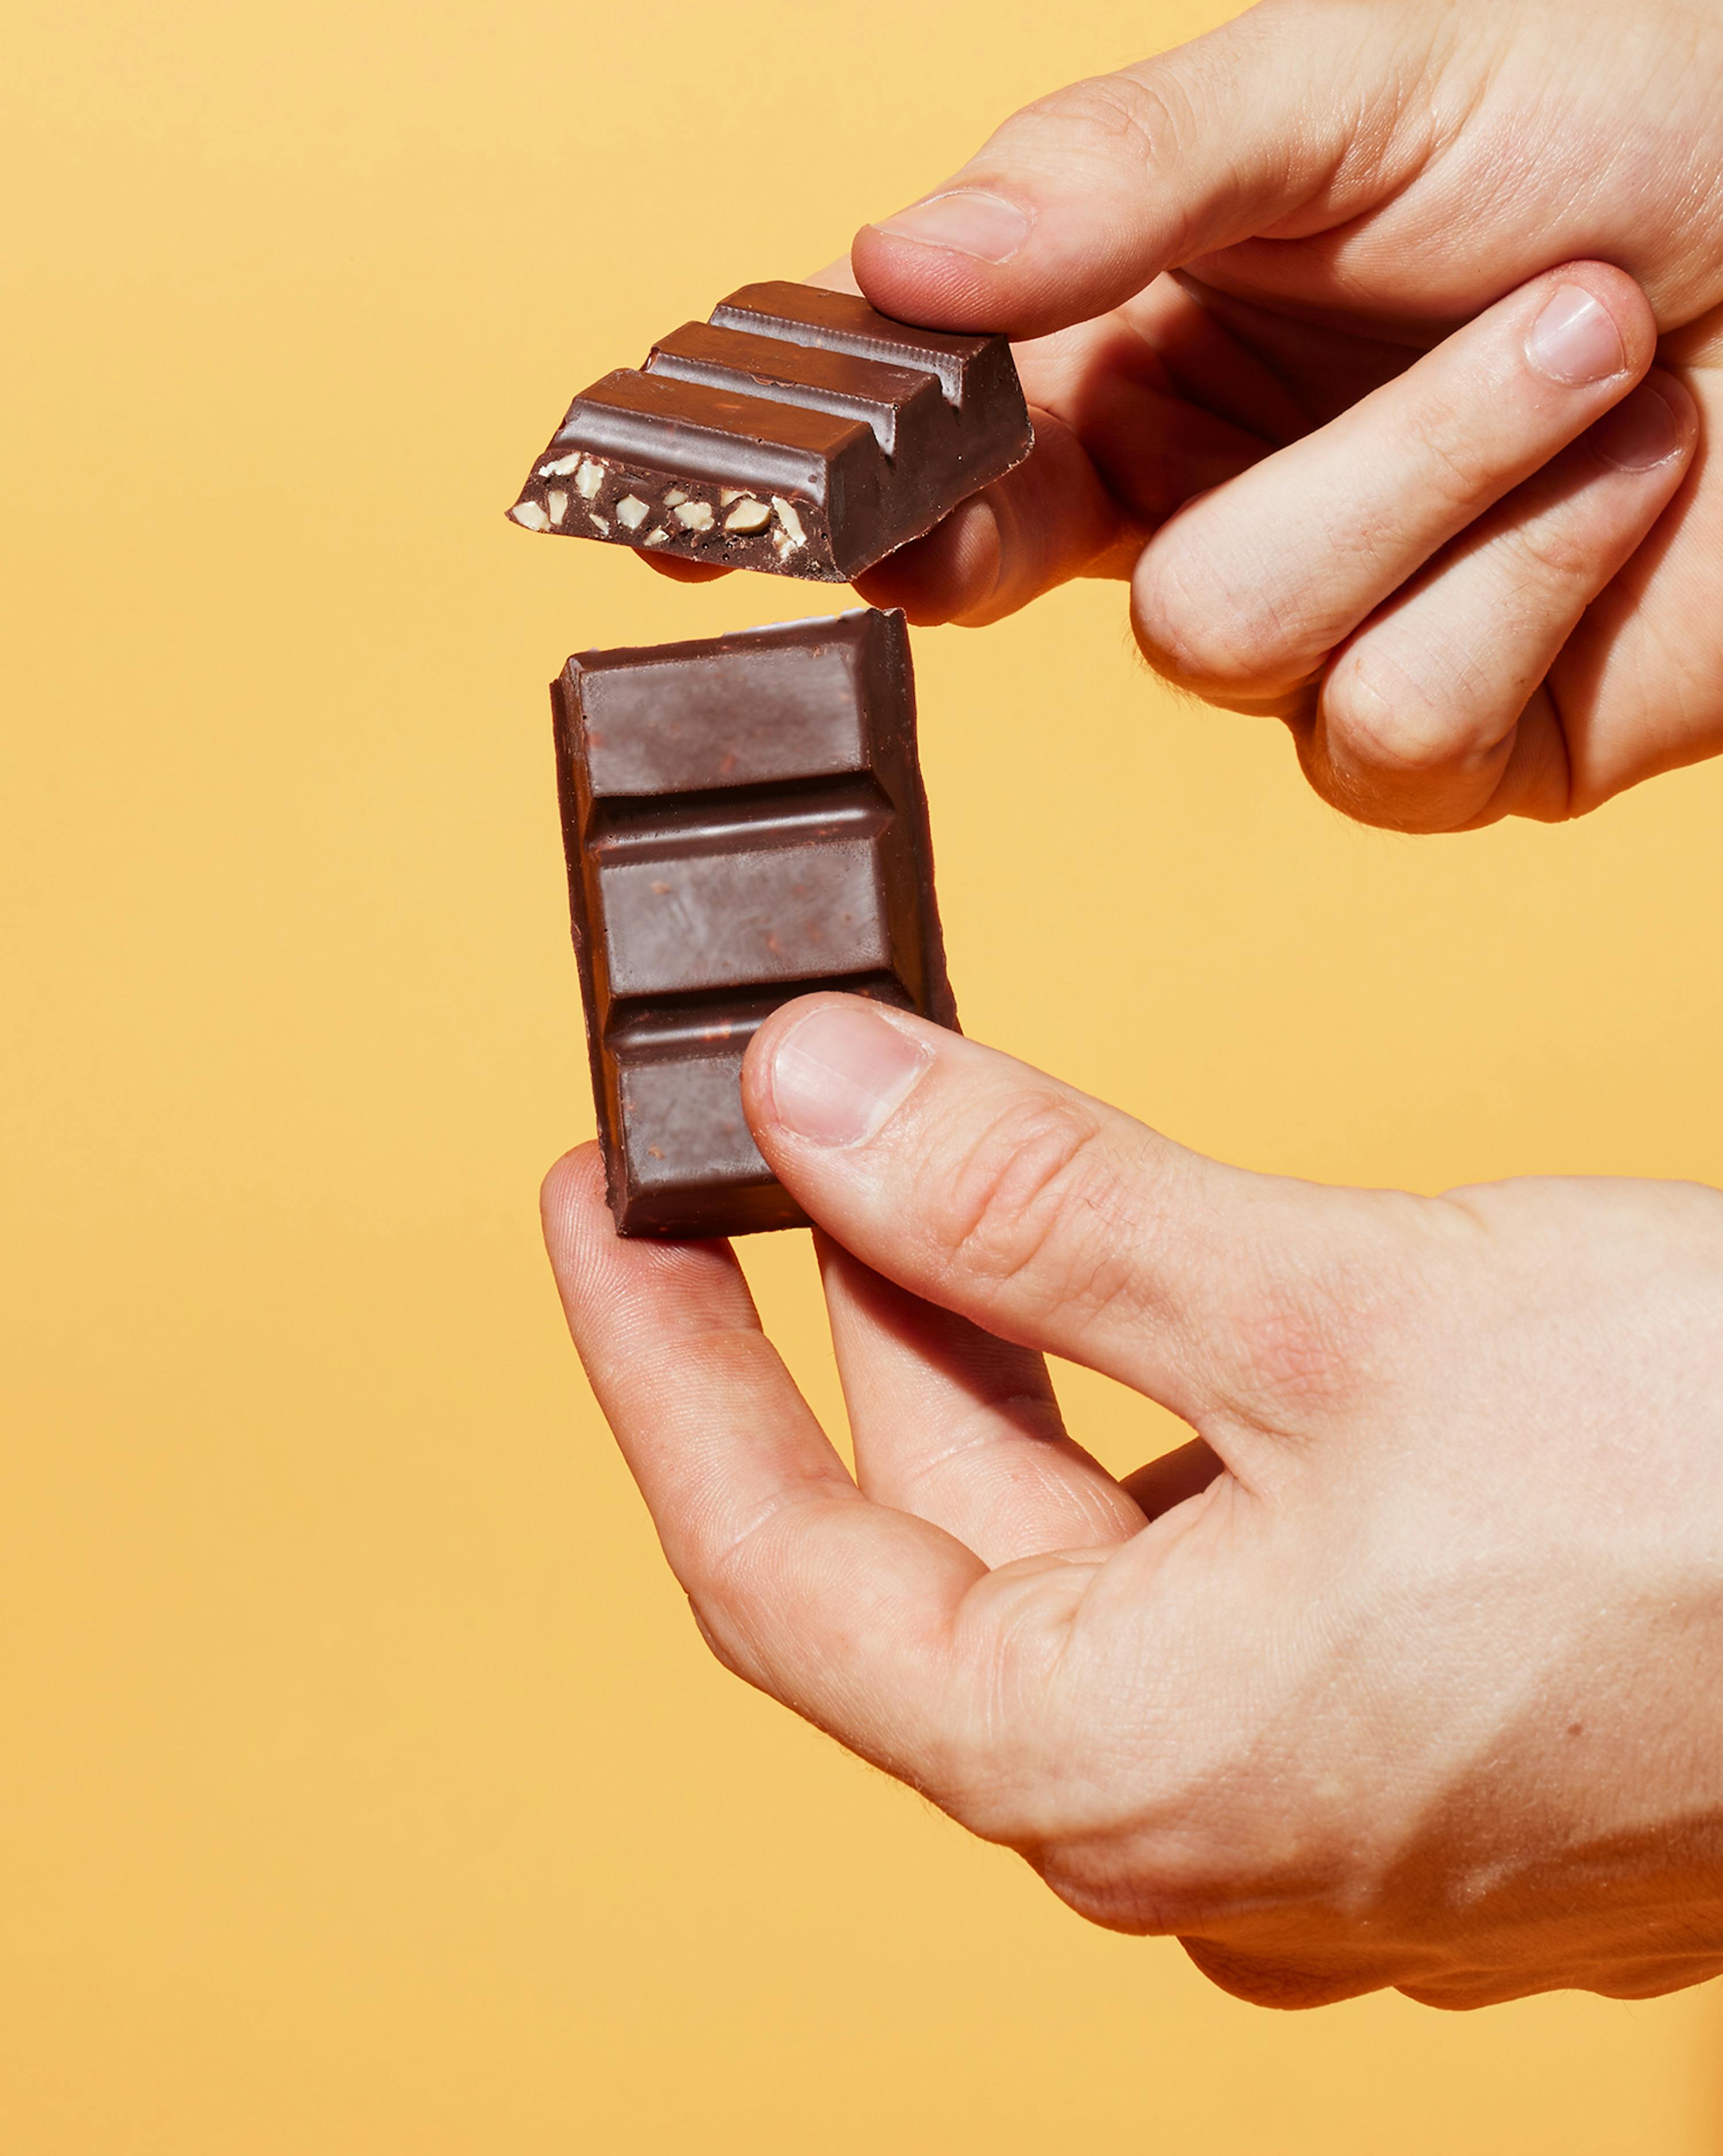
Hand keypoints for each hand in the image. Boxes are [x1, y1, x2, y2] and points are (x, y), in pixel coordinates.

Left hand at [543, 994, 1722, 2008]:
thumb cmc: (1713, 1488)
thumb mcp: (1329, 1311)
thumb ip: (1040, 1216)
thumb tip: (813, 1099)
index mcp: (1118, 1769)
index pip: (774, 1568)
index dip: (658, 1370)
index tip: (595, 1204)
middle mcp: (1197, 1817)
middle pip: (932, 1538)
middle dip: (847, 1313)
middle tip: (771, 1127)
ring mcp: (1313, 1784)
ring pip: (1076, 1534)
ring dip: (1006, 1342)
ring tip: (939, 1151)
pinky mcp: (1413, 1718)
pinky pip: (1203, 1551)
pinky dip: (1143, 1401)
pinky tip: (1142, 1279)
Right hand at [659, 0, 1722, 831]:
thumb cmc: (1637, 123)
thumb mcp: (1351, 86)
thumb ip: (1106, 172)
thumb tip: (888, 267)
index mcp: (1141, 347)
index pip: (919, 431)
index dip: (793, 476)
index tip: (659, 506)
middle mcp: (1198, 506)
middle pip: (1008, 568)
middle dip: (1032, 499)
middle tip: (1050, 440)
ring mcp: (1315, 645)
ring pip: (1222, 646)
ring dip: (1421, 475)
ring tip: (1580, 343)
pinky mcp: (1442, 752)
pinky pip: (1383, 730)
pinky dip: (1517, 584)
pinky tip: (1624, 480)